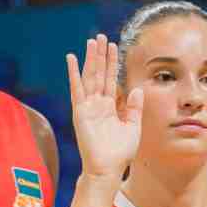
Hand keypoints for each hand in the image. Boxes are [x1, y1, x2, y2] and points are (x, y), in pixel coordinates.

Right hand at [66, 35, 143, 180]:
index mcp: (110, 107)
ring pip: (90, 77)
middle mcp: (98, 104)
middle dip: (101, 56)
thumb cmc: (120, 153)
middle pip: (100, 74)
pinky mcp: (80, 111)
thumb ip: (134, 108)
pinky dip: (74, 73)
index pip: (111, 80)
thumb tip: (136, 89)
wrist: (107, 168)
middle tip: (101, 37)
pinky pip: (76, 88)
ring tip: (91, 41)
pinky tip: (71, 58)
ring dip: (90, 59)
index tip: (113, 47)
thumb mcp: (133, 127)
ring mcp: (88, 106)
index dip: (112, 63)